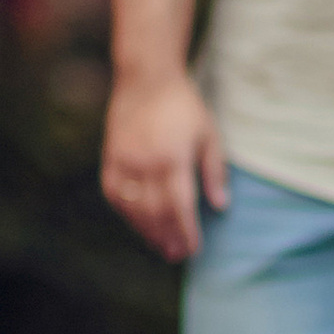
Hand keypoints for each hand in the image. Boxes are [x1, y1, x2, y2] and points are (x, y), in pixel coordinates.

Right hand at [102, 69, 228, 262]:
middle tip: (178, 255)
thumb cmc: (183, 106)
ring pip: (134, 207)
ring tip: (161, 247)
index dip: (186, 231)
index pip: (180, 206)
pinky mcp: (111, 157)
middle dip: (168, 237)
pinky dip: (127, 213)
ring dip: (148, 231)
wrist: (146, 78)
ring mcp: (124, 161)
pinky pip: (115, 194)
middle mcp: (146, 163)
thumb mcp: (208, 134)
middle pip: (156, 212)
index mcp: (173, 158)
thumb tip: (222, 205)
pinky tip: (138, 224)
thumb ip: (214, 171)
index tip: (194, 248)